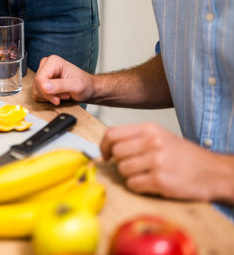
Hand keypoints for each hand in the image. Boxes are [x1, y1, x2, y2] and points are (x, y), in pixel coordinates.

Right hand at [33, 55, 94, 104]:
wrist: (88, 89)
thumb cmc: (85, 85)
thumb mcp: (76, 86)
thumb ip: (60, 85)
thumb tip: (44, 87)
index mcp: (53, 61)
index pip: (40, 79)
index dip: (47, 92)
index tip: (58, 98)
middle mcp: (46, 65)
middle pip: (37, 85)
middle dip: (49, 95)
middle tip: (64, 95)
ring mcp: (43, 73)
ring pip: (36, 90)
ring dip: (49, 97)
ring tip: (63, 94)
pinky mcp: (42, 82)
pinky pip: (37, 94)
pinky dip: (47, 98)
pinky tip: (57, 95)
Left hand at [101, 123, 220, 200]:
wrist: (213, 172)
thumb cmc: (184, 156)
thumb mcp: (160, 136)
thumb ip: (135, 138)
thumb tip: (108, 146)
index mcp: (150, 129)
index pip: (112, 134)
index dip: (104, 146)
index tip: (106, 155)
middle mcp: (152, 142)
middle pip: (116, 153)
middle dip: (120, 162)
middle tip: (133, 166)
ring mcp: (156, 161)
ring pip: (122, 170)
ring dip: (130, 175)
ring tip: (146, 174)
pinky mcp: (159, 181)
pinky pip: (132, 184)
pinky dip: (138, 187)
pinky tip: (151, 183)